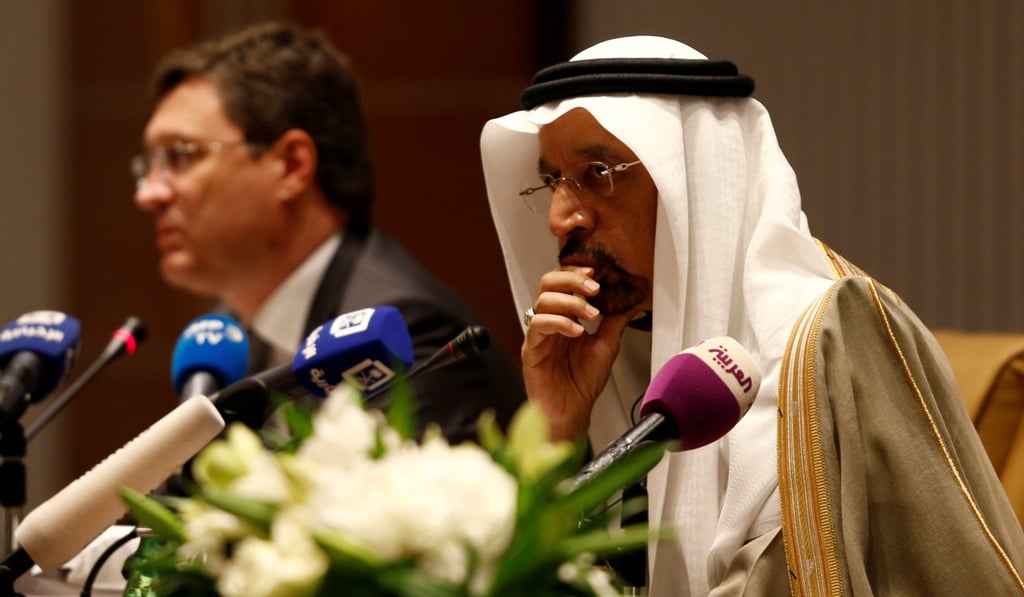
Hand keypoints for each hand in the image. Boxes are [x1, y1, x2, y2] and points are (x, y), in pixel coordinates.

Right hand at [521, 266, 636, 440]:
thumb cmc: (583, 382)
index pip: (563, 283)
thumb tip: (634, 299)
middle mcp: (548, 322)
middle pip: (548, 284)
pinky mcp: (531, 349)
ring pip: (542, 301)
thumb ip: (616, 321)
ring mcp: (538, 335)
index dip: (577, 273)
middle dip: (572, 280)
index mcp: (564, 317)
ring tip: (591, 315)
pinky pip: (538, 326)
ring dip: (570, 302)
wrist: (572, 412)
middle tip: (594, 287)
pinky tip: (577, 332)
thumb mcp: (607, 345)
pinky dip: (559, 323)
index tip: (598, 271)